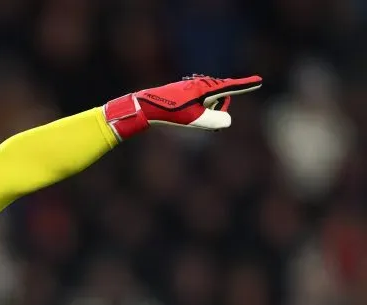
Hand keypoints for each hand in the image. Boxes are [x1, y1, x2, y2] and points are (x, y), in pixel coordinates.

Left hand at [105, 74, 262, 139]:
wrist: (146, 107)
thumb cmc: (170, 113)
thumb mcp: (194, 119)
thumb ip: (214, 121)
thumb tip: (228, 121)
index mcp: (207, 88)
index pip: (232, 87)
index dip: (246, 85)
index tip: (260, 80)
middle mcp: (203, 85)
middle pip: (222, 99)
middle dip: (217, 111)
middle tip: (198, 118)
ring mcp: (196, 88)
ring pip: (212, 103)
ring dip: (207, 113)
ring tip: (186, 116)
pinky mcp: (188, 93)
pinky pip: (202, 103)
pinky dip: (200, 112)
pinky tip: (186, 114)